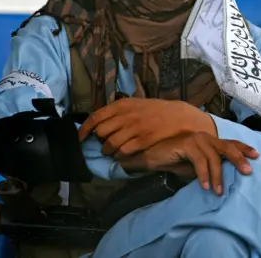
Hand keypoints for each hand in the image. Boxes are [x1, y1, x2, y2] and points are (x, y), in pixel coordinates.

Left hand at [78, 98, 216, 156]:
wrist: (179, 117)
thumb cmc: (156, 110)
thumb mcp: (135, 104)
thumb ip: (118, 111)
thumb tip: (100, 120)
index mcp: (122, 105)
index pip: (96, 117)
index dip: (85, 129)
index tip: (81, 138)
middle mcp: (126, 116)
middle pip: (101, 132)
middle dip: (99, 141)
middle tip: (103, 143)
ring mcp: (134, 128)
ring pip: (110, 144)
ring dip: (108, 151)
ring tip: (111, 151)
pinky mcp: (143, 140)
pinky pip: (123, 151)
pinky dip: (119, 155)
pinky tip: (122, 155)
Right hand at [116, 132, 258, 195]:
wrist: (153, 157)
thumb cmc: (175, 162)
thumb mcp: (197, 166)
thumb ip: (210, 167)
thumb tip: (226, 178)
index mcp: (209, 141)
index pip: (230, 143)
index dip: (244, 148)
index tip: (257, 156)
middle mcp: (205, 137)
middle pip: (227, 147)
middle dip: (239, 159)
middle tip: (248, 171)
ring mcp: (196, 139)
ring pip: (213, 157)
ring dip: (217, 176)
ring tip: (218, 192)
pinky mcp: (186, 144)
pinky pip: (199, 160)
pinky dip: (203, 174)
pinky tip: (205, 186)